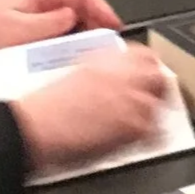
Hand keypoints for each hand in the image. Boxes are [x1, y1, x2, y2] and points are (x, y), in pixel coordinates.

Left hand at [0, 0, 122, 51]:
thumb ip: (48, 23)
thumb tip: (74, 18)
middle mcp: (47, 2)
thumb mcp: (18, 28)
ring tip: (94, 55)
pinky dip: (70, 43)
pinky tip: (72, 58)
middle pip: (83, 9)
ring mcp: (42, 15)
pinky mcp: (35, 30)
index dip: (103, 10)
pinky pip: (60, 34)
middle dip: (97, 26)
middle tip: (108, 47)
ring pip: (73, 23)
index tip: (115, 28)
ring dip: (84, 36)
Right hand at [10, 46, 171, 177]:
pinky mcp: (134, 126)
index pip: (146, 56)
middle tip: (149, 99)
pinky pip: (151, 130)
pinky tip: (132, 137)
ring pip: (158, 104)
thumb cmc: (47, 104)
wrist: (36, 126)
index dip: (147, 67)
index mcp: (112, 58)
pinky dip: (145, 135)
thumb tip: (117, 74)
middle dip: (155, 88)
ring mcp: (134, 100)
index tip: (146, 75)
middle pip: (158, 77)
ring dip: (150, 111)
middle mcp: (127, 75)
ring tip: (138, 120)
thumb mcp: (77, 70)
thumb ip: (104, 68)